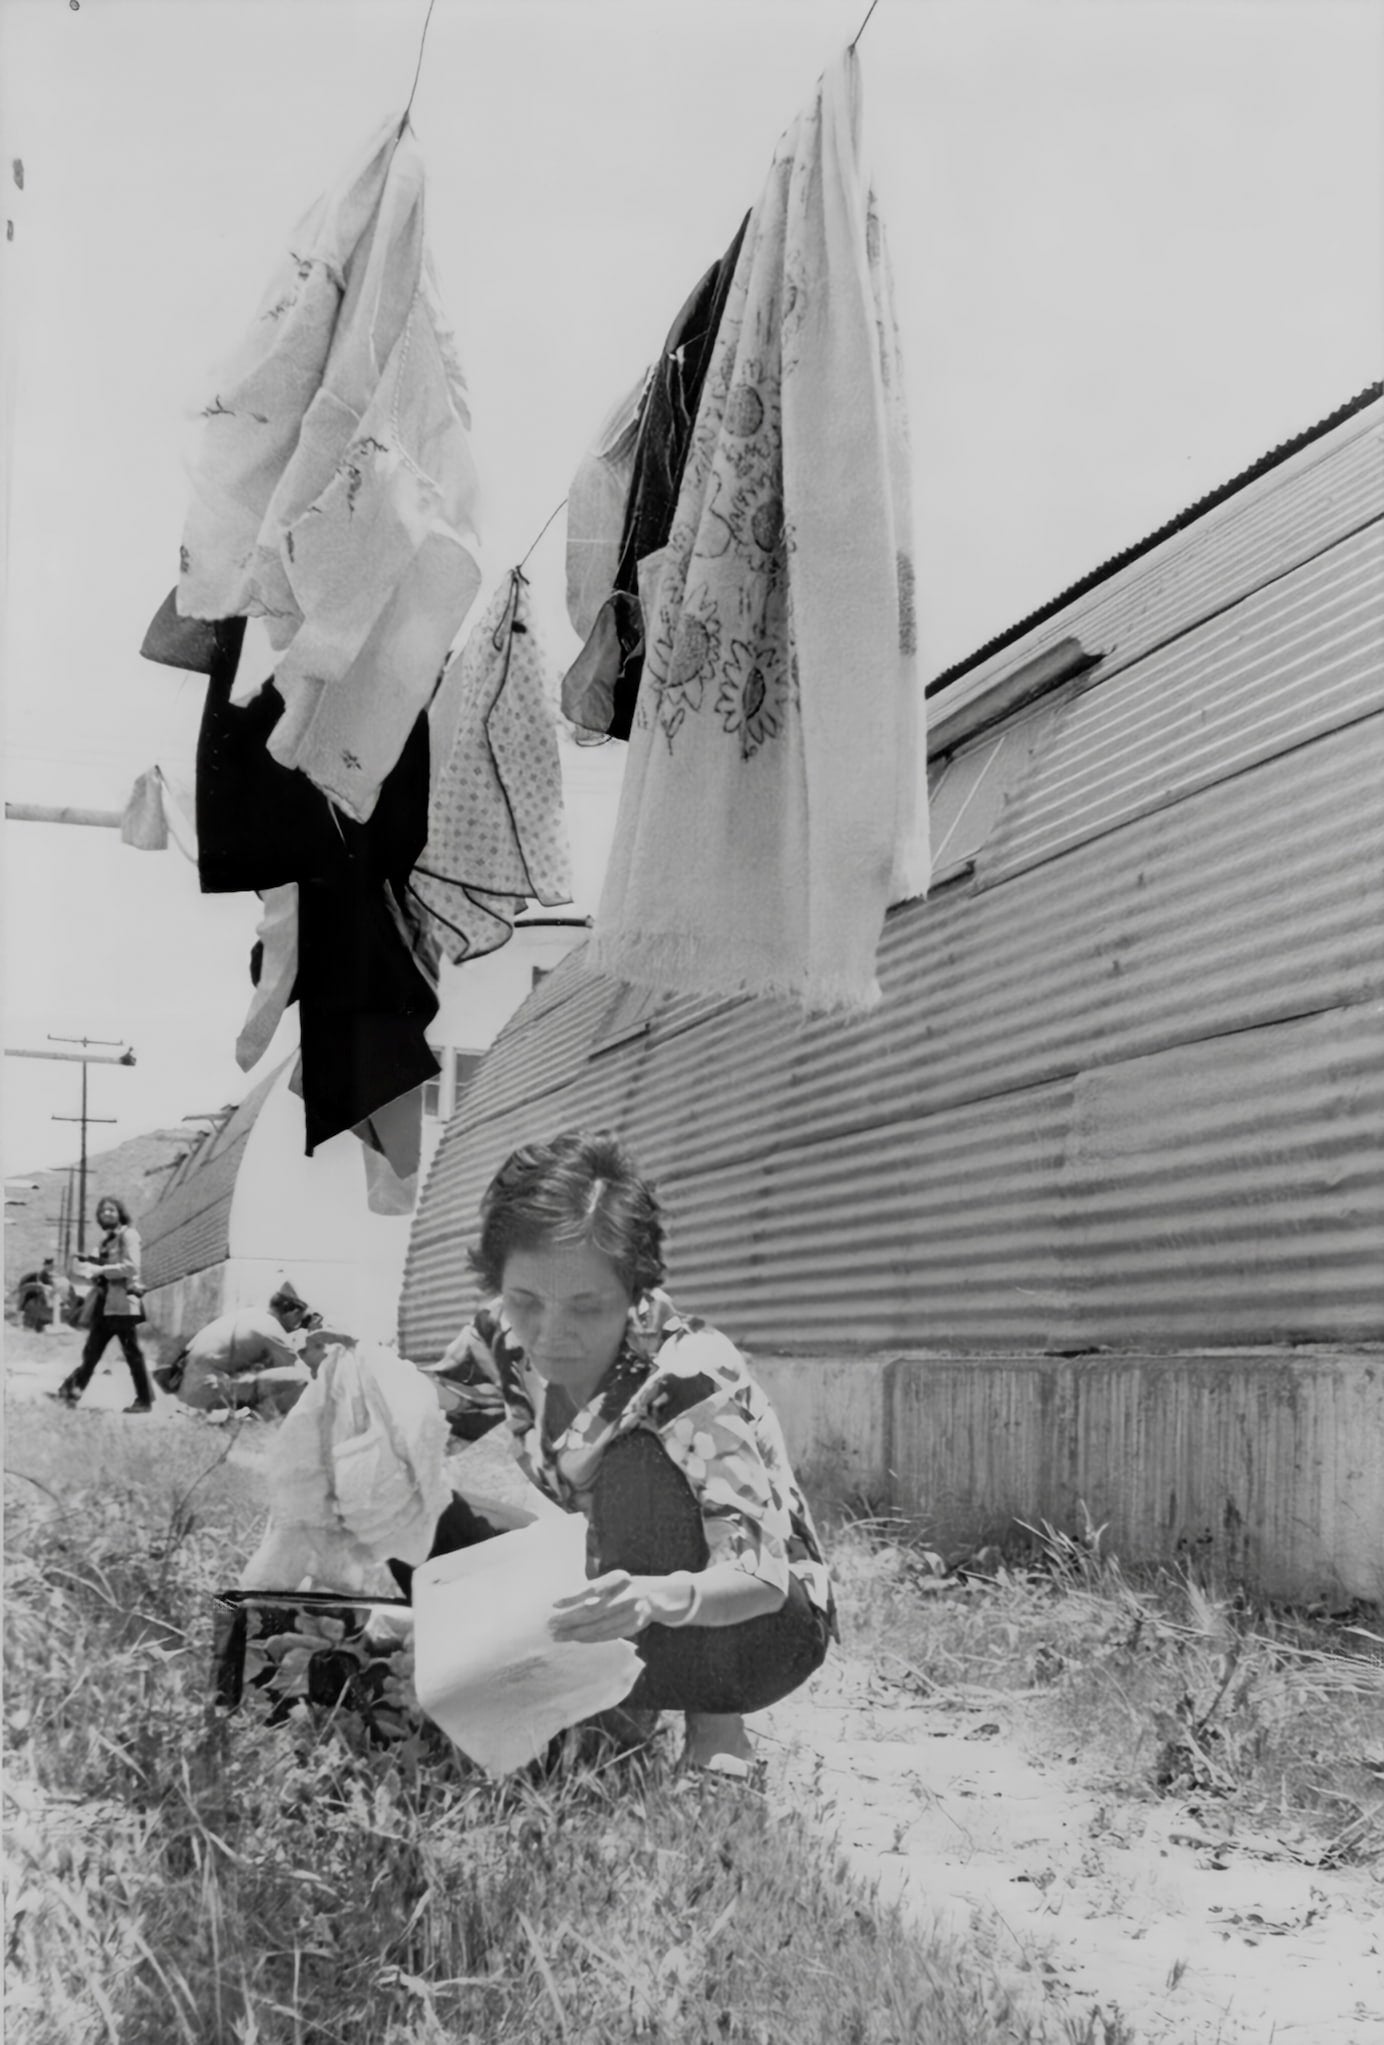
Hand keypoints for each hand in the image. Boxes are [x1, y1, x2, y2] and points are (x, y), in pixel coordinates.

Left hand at [548, 1570, 690, 1643]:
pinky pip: (606, 1635)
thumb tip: (564, 1601)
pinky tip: (575, 1639)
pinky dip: (588, 1638)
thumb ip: (594, 1589)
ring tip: (557, 1635)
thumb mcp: (613, 1579)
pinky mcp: (632, 1627)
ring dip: (575, 1632)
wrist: (658, 1596)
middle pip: (592, 1611)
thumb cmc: (626, 1586)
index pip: (591, 1589)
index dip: (572, 1597)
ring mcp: (631, 1613)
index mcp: (619, 1578)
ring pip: (598, 1626)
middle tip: (550, 1624)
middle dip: (569, 1619)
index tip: (553, 1603)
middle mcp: (627, 1595)